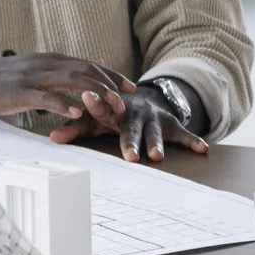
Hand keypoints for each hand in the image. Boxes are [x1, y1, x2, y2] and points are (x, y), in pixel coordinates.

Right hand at [0, 54, 137, 120]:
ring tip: (113, 105)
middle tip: (129, 97)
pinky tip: (78, 113)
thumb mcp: (37, 70)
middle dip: (110, 83)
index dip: (111, 74)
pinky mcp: (20, 92)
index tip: (130, 86)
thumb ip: (60, 72)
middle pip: (86, 70)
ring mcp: (34, 77)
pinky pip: (45, 97)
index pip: (89, 64)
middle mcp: (47, 64)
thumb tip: (85, 71)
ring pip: (72, 80)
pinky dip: (63, 104)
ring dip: (95, 92)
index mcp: (52, 60)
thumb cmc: (6, 79)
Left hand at [49, 88, 208, 163]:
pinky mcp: (171, 124)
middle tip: (130, 157)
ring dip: (157, 143)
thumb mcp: (93, 118)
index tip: (87, 97)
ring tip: (157, 157)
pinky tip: (203, 150)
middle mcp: (134, 112)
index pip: (101, 105)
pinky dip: (193, 141)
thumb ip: (74, 128)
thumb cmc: (112, 112)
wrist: (145, 98)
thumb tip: (51, 138)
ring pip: (155, 132)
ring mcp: (153, 118)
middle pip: (130, 127)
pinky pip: (183, 134)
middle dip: (130, 141)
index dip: (94, 101)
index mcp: (112, 108)